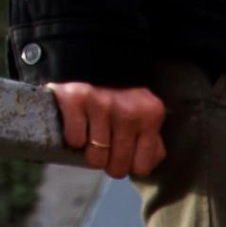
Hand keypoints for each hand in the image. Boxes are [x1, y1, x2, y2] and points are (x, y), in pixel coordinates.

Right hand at [48, 81, 166, 179]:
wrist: (92, 58)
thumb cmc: (121, 98)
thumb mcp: (145, 116)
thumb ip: (152, 144)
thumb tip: (146, 166)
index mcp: (150, 116)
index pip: (140, 168)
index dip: (128, 165)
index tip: (121, 153)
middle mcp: (128, 111)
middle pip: (117, 167)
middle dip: (108, 162)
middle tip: (103, 146)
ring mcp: (101, 103)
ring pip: (95, 158)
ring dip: (89, 151)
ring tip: (91, 134)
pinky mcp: (75, 98)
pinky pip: (74, 140)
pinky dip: (72, 138)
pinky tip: (78, 123)